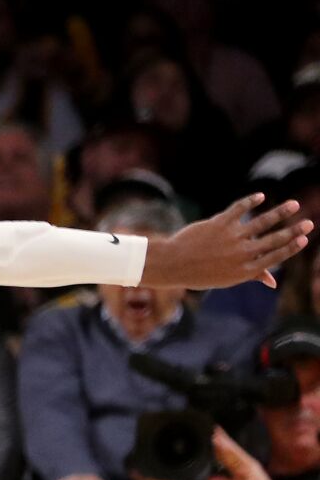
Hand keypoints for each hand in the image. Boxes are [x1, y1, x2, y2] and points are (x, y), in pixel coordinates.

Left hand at [139, 195, 309, 289]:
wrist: (173, 264)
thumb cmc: (202, 273)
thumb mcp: (228, 278)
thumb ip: (252, 275)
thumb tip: (273, 282)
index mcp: (245, 270)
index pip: (275, 257)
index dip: (291, 247)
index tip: (304, 238)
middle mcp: (241, 254)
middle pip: (274, 240)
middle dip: (294, 230)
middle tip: (310, 222)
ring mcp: (231, 238)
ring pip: (261, 222)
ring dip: (280, 212)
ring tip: (294, 204)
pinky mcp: (218, 224)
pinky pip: (238, 210)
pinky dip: (250, 202)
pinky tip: (261, 196)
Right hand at [205, 427, 279, 479]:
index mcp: (245, 467)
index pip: (231, 453)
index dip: (222, 445)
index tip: (213, 437)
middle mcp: (246, 462)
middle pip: (232, 448)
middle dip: (222, 437)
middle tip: (212, 427)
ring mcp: (246, 463)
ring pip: (232, 450)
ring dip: (224, 441)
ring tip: (214, 433)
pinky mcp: (245, 467)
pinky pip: (233, 456)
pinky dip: (226, 449)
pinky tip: (220, 447)